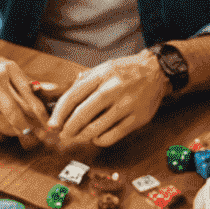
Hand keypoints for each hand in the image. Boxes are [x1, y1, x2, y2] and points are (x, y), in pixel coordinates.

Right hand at [0, 53, 47, 144]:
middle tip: (40, 136)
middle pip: (16, 113)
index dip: (41, 113)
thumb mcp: (10, 69)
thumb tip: (54, 89)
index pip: (28, 96)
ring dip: (18, 132)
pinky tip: (5, 129)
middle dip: (31, 128)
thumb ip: (30, 83)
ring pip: (5, 126)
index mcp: (4, 71)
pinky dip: (3, 135)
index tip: (49, 125)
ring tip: (23, 132)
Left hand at [46, 51, 167, 146]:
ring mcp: (126, 105)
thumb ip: (83, 82)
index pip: (72, 96)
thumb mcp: (103, 68)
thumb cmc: (126, 71)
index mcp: (101, 75)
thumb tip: (63, 102)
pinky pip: (112, 136)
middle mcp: (113, 89)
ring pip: (96, 129)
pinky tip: (97, 137)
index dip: (59, 113)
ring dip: (82, 137)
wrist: (156, 71)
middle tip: (63, 135)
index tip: (53, 124)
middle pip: (82, 115)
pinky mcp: (137, 118)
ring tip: (77, 137)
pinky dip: (100, 140)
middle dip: (68, 129)